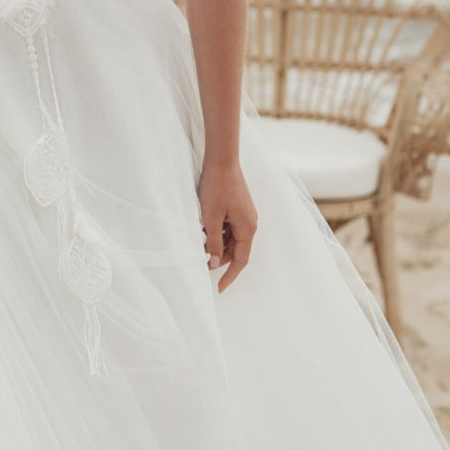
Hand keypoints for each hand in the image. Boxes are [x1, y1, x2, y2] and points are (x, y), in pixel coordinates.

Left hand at [198, 160, 257, 293]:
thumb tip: (215, 263)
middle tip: (202, 264)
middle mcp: (249, 223)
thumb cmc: (217, 187)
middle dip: (220, 259)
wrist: (222, 159)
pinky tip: (204, 230)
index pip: (241, 260)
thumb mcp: (211, 218)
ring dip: (217, 244)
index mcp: (247, 228)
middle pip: (236, 250)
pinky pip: (229, 227)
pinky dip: (217, 232)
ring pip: (231, 238)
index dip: (230, 276)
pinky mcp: (237, 207)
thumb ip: (214, 243)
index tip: (220, 289)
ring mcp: (244, 214)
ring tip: (200, 245)